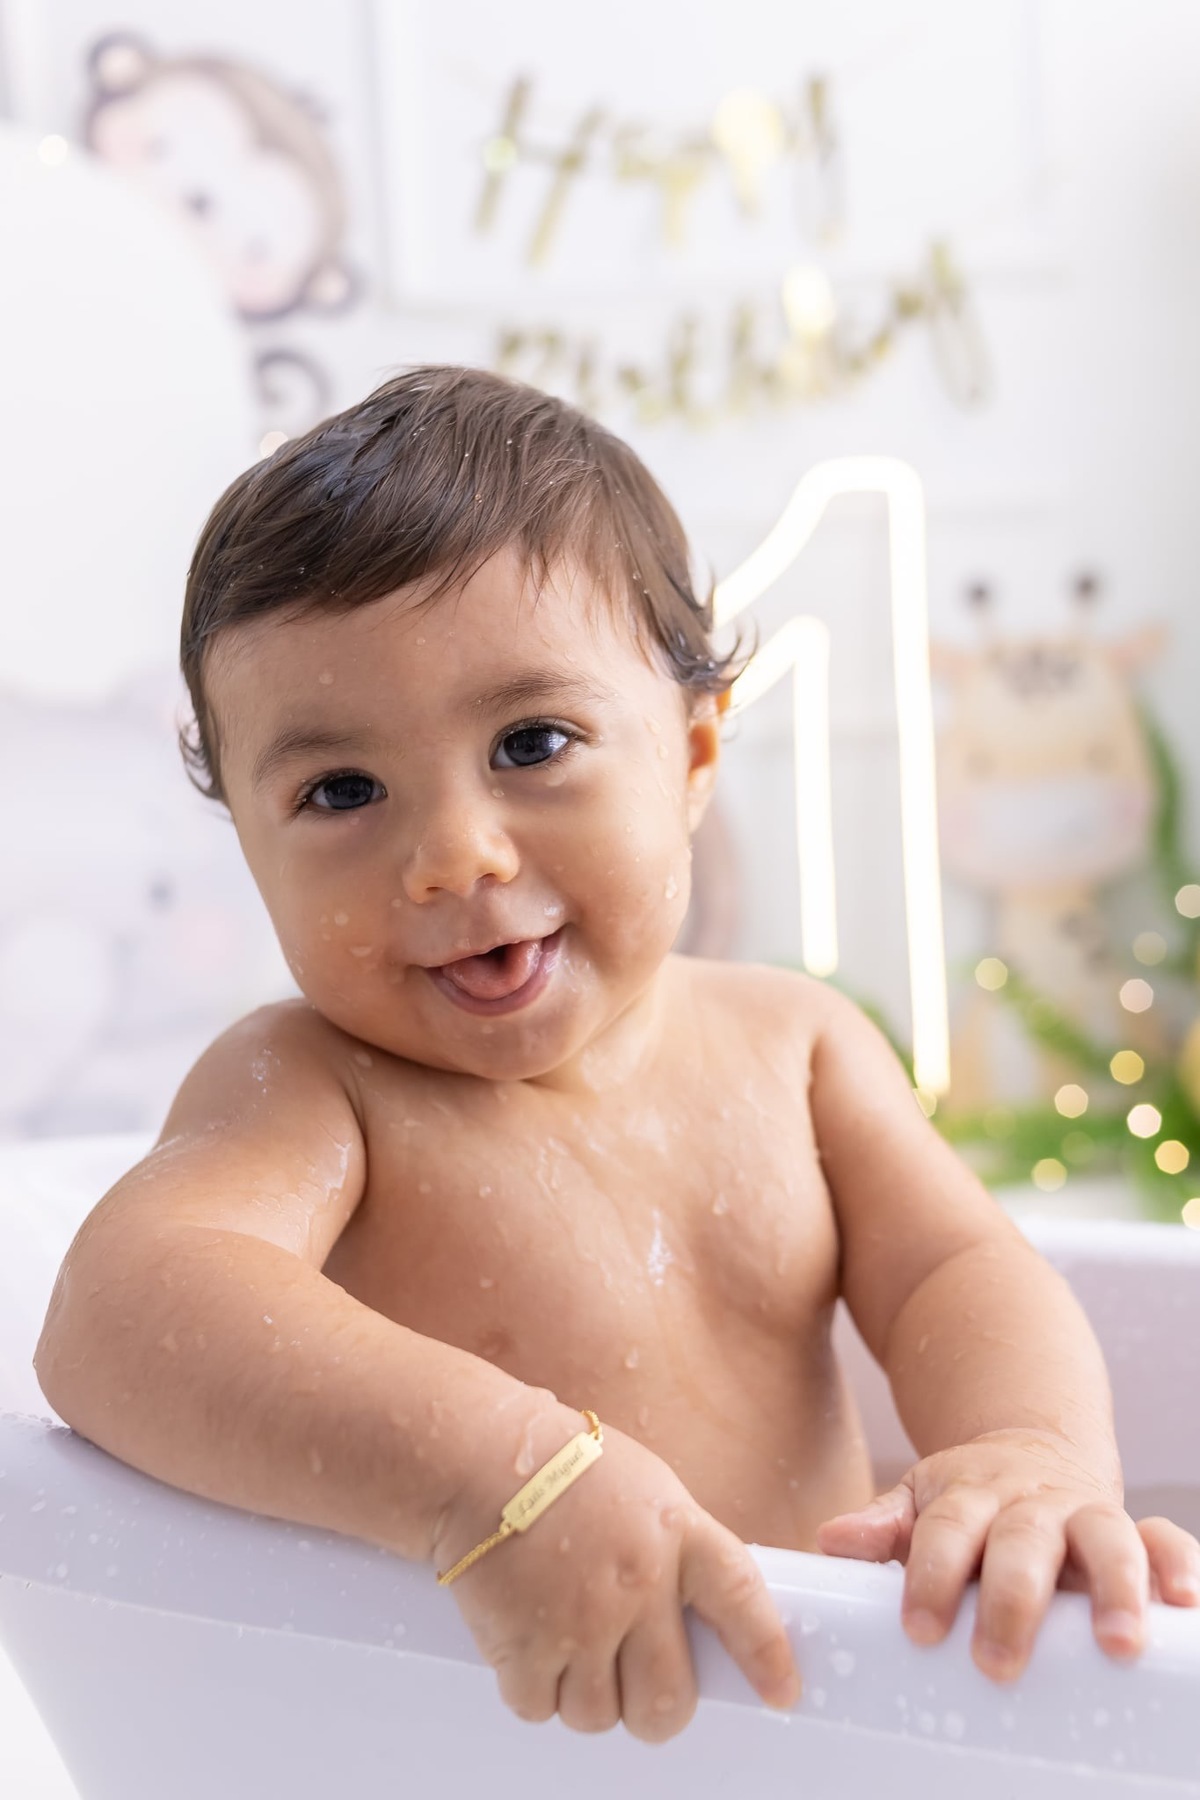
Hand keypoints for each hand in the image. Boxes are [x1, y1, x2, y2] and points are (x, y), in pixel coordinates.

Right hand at [433, 1406, 800, 1739]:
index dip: (766, 1654)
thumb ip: (679, 1553)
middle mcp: (638, 1581)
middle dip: (654, 1709)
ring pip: (599, 1715)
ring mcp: (581, 1619)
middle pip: (668, 1699)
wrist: (478, 1457)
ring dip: (585, 1695)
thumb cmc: (565, 1469)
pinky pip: (538, 1708)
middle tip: (638, 1690)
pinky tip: (529, 1640)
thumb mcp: (648, 1494)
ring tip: (568, 1642)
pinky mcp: (524, 1645)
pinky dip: (533, 1689)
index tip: (780, 1692)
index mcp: (676, 1532)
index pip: (742, 1601)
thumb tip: (698, 1622)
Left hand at [816, 1427, 1199, 1680]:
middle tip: (998, 1661)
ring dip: (1113, 1588)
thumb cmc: (967, 1500)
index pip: (945, 1532)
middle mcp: (1030, 1503)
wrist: (1029, 1450)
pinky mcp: (1130, 1529)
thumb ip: (883, 1524)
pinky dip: (1178, 1565)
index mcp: (970, 1495)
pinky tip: (1185, 1602)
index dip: (931, 1578)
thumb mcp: (920, 1500)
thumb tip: (833, 1542)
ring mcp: (1083, 1513)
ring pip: (1104, 1537)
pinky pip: (1162, 1539)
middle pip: (1022, 1543)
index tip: (918, 1630)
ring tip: (1116, 1644)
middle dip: (1012, 1600)